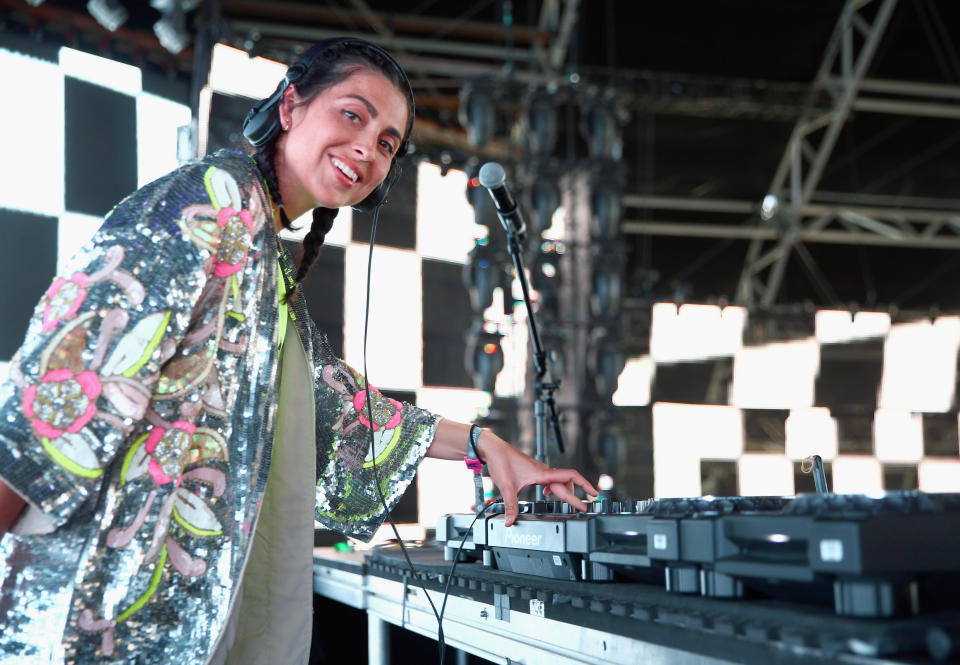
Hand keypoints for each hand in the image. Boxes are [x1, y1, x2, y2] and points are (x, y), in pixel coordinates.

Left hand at [478, 433, 597, 526]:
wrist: (494, 449)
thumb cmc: (502, 461)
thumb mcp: (507, 487)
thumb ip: (511, 506)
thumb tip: (511, 521)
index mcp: (543, 473)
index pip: (570, 479)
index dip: (584, 488)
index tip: (590, 499)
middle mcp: (544, 471)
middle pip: (568, 482)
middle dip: (577, 494)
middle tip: (585, 506)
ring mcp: (540, 470)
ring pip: (560, 480)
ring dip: (567, 490)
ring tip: (571, 501)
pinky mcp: (534, 470)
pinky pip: (550, 479)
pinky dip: (554, 487)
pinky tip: (547, 493)